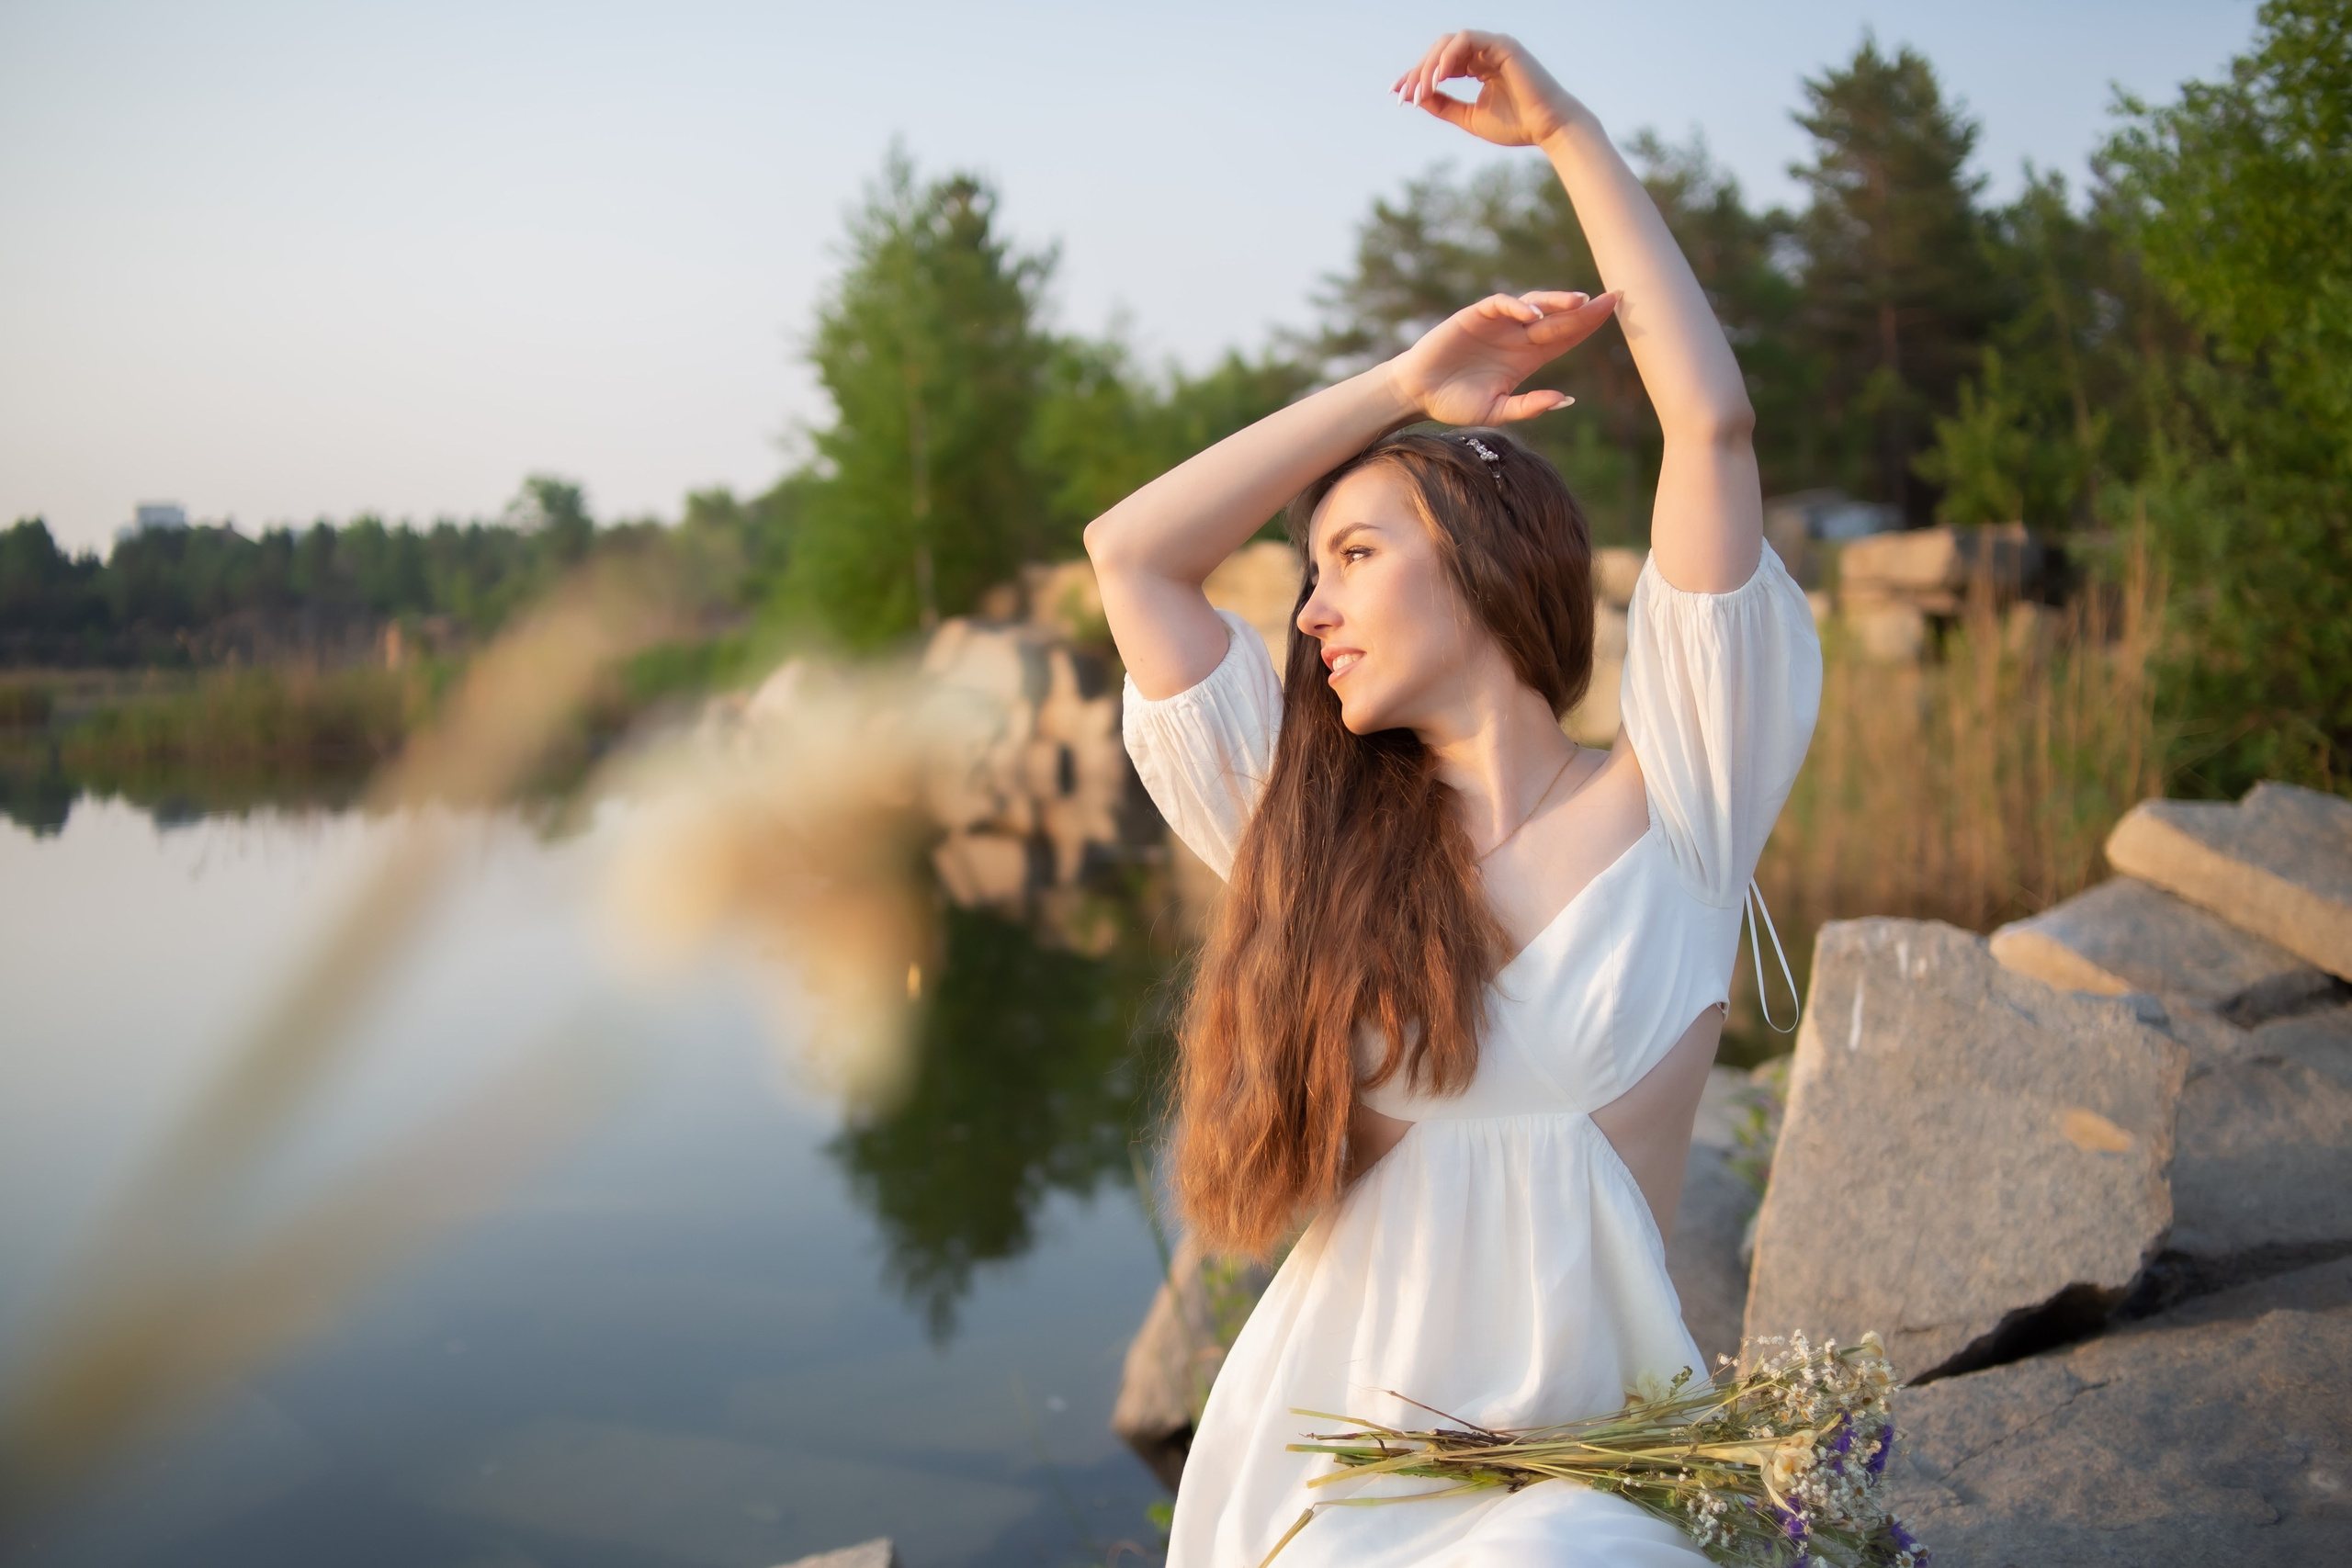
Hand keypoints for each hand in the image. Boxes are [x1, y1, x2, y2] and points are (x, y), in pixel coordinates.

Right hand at [1391, 290, 1618, 426]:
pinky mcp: (1476, 315)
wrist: (1418, 393)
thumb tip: (1567, 399)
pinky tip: (1535, 315)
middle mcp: (1518, 337)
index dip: (1589, 325)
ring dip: (1558, 302)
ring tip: (1580, 301)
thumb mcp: (1497, 411)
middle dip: (1585, 310)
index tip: (1614, 313)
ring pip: (1536, 305)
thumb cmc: (1455, 403)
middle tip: (1614, 298)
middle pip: (1559, 319)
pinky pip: (1503, 304)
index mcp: (1527, 358)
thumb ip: (1529, 406)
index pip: (1565, 337)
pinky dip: (1519, 307)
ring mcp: (1499, 324)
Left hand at [1393, 30, 1576, 147]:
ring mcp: (1493, 46)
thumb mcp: (1468, 118)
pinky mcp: (1502, 44)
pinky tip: (1438, 77)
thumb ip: (1443, 105)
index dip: (1415, 77)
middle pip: (1438, 53)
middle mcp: (1484, 53)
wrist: (1547, 128)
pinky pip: (1467, 39)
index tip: (1396, 94)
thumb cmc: (1515, 126)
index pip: (1439, 65)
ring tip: (1420, 90)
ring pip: (1448, 43)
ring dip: (1429, 65)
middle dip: (1417, 73)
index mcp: (1478, 67)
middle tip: (1404, 95)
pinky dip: (1448, 56)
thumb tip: (1415, 97)